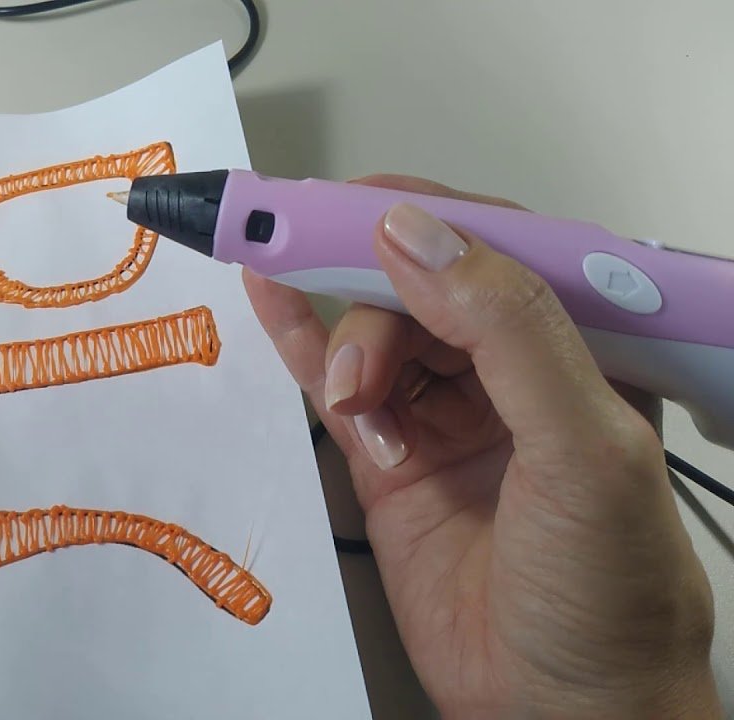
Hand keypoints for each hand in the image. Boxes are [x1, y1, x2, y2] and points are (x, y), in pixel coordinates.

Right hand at [245, 176, 718, 718]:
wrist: (559, 710)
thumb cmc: (610, 595)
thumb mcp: (582, 448)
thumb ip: (509, 332)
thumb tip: (421, 238)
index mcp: (583, 350)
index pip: (499, 250)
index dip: (425, 219)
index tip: (354, 206)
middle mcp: (510, 371)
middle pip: (421, 285)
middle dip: (370, 286)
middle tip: (309, 258)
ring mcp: (445, 411)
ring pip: (373, 330)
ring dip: (346, 344)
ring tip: (356, 397)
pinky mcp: (390, 456)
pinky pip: (337, 381)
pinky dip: (299, 337)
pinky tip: (268, 294)